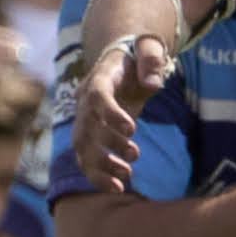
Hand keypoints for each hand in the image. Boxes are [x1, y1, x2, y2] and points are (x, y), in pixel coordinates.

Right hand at [72, 32, 171, 193]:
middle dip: (108, 145)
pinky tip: (118, 188)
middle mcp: (85, 100)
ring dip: (100, 166)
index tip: (131, 129)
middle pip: (87, 126)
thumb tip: (153, 84)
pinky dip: (98, 175)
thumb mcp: (147, 48)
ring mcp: (85, 118)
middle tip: (134, 155)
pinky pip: (86, 157)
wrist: (121, 63)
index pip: (98, 96)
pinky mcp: (90, 134)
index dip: (110, 113)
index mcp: (99, 78)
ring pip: (82, 147)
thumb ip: (151, 60)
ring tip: (125, 180)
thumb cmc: (138, 56)